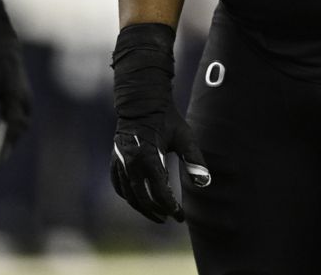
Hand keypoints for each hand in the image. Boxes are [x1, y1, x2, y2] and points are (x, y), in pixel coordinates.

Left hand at [0, 37, 31, 161]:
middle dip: (7, 144)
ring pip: (14, 127)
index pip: (13, 124)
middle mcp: (23, 102)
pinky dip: (0, 135)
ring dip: (2, 141)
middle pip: (17, 128)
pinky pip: (10, 123)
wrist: (2, 51)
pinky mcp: (14, 104)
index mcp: (17, 97)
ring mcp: (21, 103)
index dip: (6, 142)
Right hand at [111, 100, 210, 222]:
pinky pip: (119, 184)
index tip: (181, 217)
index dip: (171, 207)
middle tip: (168, 218)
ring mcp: (120, 162)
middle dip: (156, 212)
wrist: (142, 101)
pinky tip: (137, 199)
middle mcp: (131, 163)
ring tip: (156, 213)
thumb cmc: (167, 119)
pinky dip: (128, 195)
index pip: (159, 192)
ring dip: (142, 207)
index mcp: (148, 158)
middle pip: (142, 198)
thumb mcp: (184, 137)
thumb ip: (194, 159)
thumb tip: (205, 182)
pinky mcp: (115, 159)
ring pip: (128, 194)